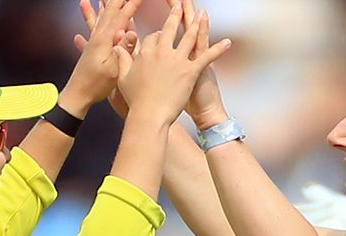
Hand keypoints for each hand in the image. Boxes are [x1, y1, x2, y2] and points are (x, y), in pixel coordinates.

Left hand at [74, 0, 137, 117]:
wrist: (77, 95)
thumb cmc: (95, 85)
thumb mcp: (114, 68)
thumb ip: (123, 49)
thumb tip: (131, 32)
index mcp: (105, 41)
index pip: (122, 17)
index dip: (132, 5)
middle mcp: (97, 38)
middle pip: (109, 13)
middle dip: (116, 0)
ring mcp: (92, 43)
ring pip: (99, 18)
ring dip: (103, 6)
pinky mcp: (89, 50)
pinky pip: (91, 29)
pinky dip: (90, 20)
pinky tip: (85, 14)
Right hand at [115, 3, 230, 126]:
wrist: (149, 115)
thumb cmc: (135, 100)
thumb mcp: (123, 77)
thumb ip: (122, 59)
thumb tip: (117, 47)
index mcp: (146, 53)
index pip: (153, 37)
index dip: (157, 36)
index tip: (158, 36)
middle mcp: (162, 52)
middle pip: (170, 29)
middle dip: (176, 15)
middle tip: (180, 5)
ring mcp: (178, 61)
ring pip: (190, 37)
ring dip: (197, 24)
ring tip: (202, 15)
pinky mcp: (191, 71)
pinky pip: (207, 57)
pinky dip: (218, 49)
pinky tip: (227, 42)